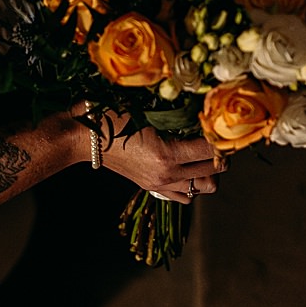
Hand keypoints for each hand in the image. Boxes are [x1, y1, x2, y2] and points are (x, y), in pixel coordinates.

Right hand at [92, 110, 224, 201]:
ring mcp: (160, 184)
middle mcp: (166, 174)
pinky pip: (185, 196)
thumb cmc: (111, 117)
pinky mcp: (152, 188)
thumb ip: (176, 115)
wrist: (83, 138)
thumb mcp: (146, 112)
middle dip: (221, 154)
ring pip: (205, 187)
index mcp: (166, 154)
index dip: (221, 136)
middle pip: (214, 171)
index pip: (211, 149)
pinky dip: (193, 184)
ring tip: (205, 154)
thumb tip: (206, 110)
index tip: (222, 123)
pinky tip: (187, 167)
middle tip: (217, 137)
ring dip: (210, 171)